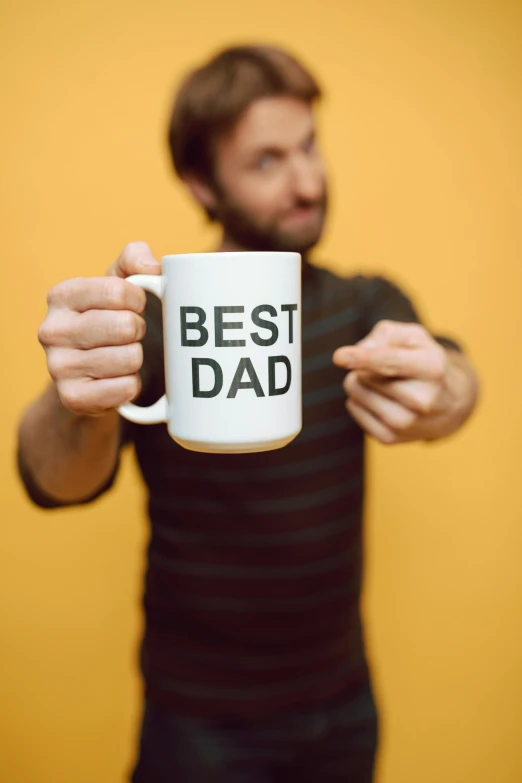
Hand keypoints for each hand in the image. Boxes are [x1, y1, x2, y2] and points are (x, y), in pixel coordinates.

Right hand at [38, 242, 160, 415]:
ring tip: (125, 357)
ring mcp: (58, 366)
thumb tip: (153, 267)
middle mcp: (52, 330)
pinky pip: (124, 388)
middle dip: (139, 331)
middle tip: (131, 335)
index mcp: (62, 295)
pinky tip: (120, 379)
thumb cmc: (113, 320)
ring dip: (137, 359)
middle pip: (125, 326)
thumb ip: (135, 260)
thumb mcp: (121, 284)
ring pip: (129, 358)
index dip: (140, 300)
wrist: (95, 375)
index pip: (119, 291)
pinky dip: (132, 385)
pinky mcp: (72, 397)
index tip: (136, 307)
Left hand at [332, 320, 474, 443]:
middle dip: (363, 366)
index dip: (362, 358)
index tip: (339, 356)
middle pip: (365, 376)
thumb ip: (385, 334)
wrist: (451, 403)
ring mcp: (407, 423)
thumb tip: (359, 351)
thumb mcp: (414, 337)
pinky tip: (379, 399)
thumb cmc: (424, 362)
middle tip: (384, 369)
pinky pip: (354, 410)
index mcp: (431, 367)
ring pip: (356, 394)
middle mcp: (423, 399)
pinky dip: (358, 400)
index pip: (390, 362)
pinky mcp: (391, 438)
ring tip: (381, 383)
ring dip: (359, 383)